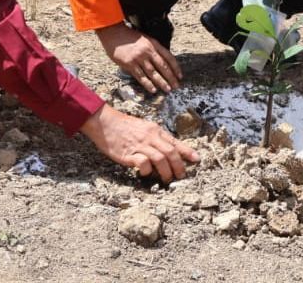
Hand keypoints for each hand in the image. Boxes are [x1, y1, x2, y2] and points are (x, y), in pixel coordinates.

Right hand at [79, 104, 198, 182]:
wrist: (106, 122)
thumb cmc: (126, 127)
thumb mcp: (145, 128)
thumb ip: (157, 138)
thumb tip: (169, 151)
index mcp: (155, 130)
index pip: (175, 142)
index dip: (187, 152)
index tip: (196, 160)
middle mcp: (150, 137)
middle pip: (170, 152)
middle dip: (179, 166)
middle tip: (181, 176)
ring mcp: (140, 145)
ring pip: (160, 158)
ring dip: (166, 172)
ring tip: (167, 179)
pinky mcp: (128, 153)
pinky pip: (143, 162)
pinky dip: (148, 170)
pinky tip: (147, 173)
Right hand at [97, 22, 181, 93]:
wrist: (114, 34)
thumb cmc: (129, 37)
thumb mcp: (145, 39)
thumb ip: (153, 50)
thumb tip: (162, 63)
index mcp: (154, 44)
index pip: (168, 57)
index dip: (175, 67)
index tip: (179, 76)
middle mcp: (148, 51)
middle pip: (163, 66)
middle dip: (171, 78)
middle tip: (176, 86)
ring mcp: (139, 58)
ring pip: (153, 73)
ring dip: (161, 82)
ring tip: (167, 89)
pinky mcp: (129, 64)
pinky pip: (141, 76)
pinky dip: (147, 84)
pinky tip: (153, 89)